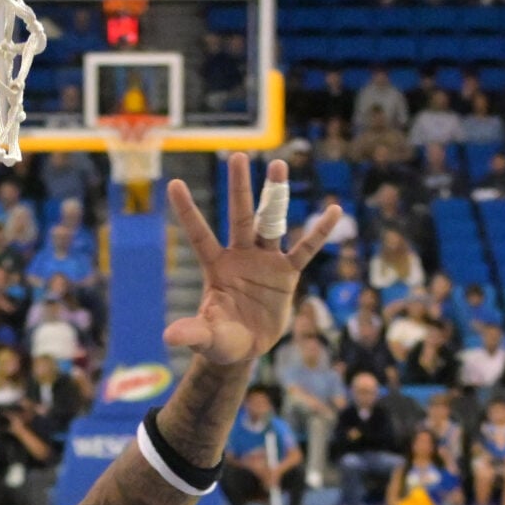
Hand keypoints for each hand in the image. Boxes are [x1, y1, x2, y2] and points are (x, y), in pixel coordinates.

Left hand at [162, 159, 342, 368]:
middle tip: (237, 155)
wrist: (246, 348)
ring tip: (277, 165)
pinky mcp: (287, 274)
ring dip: (275, 196)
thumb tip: (170, 337)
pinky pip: (305, 249)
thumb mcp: (207, 338)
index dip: (188, 211)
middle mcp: (240, 256)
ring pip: (271, 222)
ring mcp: (265, 261)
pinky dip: (319, 232)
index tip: (175, 183)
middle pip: (240, 216)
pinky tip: (334, 210)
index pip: (200, 235)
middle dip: (239, 188)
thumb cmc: (220, 340)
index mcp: (216, 266)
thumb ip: (192, 332)